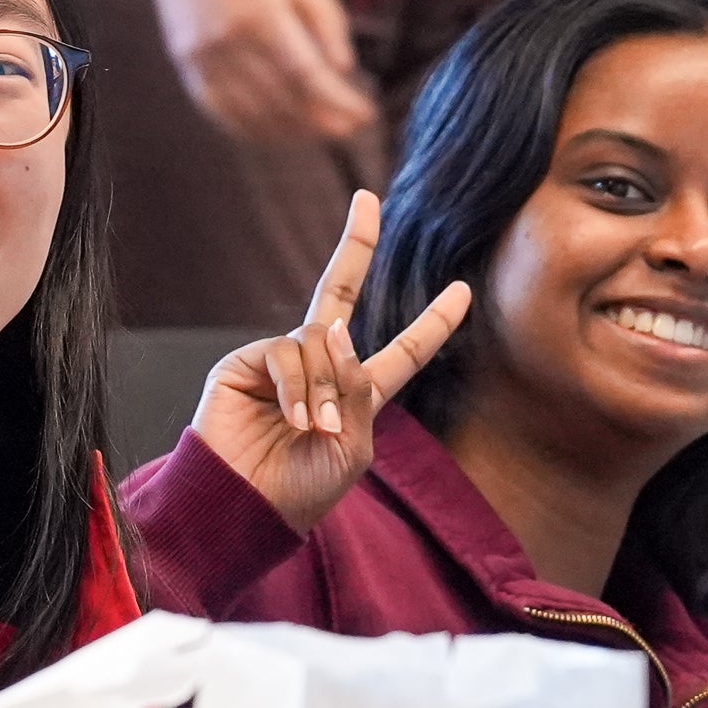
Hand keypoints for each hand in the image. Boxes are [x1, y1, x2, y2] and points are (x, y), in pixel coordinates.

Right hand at [133, 0, 378, 147]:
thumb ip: (325, 20)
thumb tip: (344, 69)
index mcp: (262, 12)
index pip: (307, 75)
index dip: (339, 103)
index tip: (365, 116)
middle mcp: (230, 42)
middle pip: (283, 101)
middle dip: (322, 123)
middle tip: (350, 130)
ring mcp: (204, 58)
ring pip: (253, 115)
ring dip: (292, 133)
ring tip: (321, 133)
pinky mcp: (187, 66)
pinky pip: (222, 113)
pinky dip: (254, 129)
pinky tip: (279, 132)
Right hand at [191, 190, 470, 534]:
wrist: (246, 508)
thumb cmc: (302, 491)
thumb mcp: (353, 447)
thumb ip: (358, 390)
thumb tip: (337, 329)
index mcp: (358, 395)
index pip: (403, 352)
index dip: (433, 323)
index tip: (463, 291)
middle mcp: (320, 368)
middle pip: (341, 292)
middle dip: (356, 245)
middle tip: (368, 199)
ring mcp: (281, 362)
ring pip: (321, 339)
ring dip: (325, 388)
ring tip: (313, 429)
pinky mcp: (244, 363)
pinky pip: (287, 351)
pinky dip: (296, 386)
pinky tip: (292, 418)